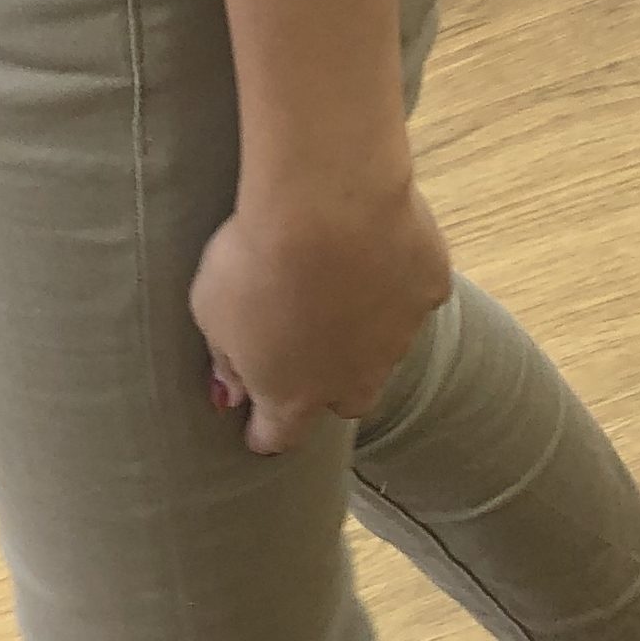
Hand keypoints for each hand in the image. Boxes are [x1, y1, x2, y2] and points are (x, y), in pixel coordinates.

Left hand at [191, 172, 452, 455]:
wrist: (327, 206)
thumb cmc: (256, 257)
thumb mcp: (210, 309)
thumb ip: (224, 358)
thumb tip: (231, 391)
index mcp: (293, 396)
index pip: (278, 435)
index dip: (264, 430)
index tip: (255, 425)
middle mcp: (354, 380)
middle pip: (344, 398)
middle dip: (326, 378)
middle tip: (306, 337)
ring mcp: (399, 337)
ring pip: (384, 344)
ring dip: (363, 322)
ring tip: (339, 273)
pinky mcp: (430, 288)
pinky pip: (413, 289)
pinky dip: (397, 273)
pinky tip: (378, 241)